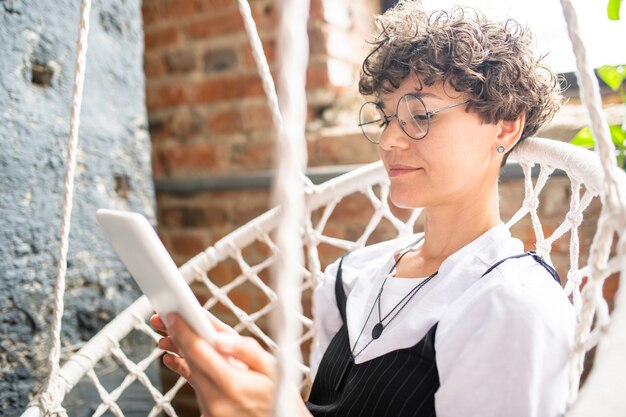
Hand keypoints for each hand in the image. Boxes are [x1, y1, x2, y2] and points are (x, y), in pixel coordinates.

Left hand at [150, 312, 310, 416]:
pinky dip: (187, 371)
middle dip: (177, 338)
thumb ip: (247, 350)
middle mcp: (217, 400)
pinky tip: (174, 359)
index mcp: (233, 384)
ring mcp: (211, 410)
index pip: (199, 351)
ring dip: (179, 354)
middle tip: (162, 320)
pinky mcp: (209, 415)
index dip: (184, 331)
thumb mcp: (273, 368)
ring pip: (191, 374)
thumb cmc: (279, 394)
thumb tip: (220, 337)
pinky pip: (195, 388)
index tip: (173, 316)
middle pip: (190, 362)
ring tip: (165, 340)